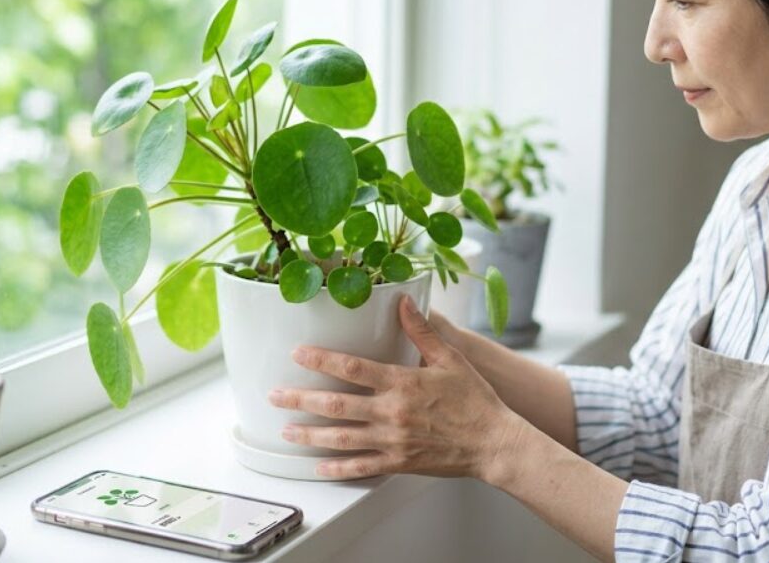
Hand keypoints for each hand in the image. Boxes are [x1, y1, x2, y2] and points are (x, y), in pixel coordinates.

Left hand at [268, 294, 523, 480]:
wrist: (494, 443)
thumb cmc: (475, 400)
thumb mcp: (450, 359)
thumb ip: (422, 331)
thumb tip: (403, 301)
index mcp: (402, 383)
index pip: (352, 368)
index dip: (320, 359)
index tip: (297, 353)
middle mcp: (392, 412)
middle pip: (336, 404)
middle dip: (301, 399)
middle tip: (275, 395)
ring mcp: (392, 441)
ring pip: (341, 437)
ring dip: (309, 434)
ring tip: (286, 430)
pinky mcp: (398, 463)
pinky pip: (360, 467)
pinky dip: (336, 468)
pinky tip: (317, 466)